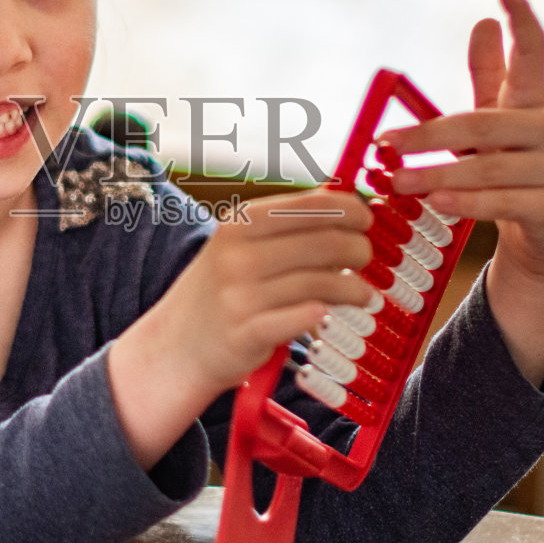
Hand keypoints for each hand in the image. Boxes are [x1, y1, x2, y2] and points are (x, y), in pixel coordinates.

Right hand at [108, 188, 374, 467]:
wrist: (176, 345)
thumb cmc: (220, 291)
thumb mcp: (240, 245)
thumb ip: (286, 222)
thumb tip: (342, 197)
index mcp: (240, 223)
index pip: (311, 206)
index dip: (350, 210)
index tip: (367, 219)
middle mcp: (239, 255)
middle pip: (324, 243)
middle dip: (358, 249)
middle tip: (367, 259)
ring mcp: (242, 295)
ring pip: (322, 283)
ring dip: (354, 288)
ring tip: (363, 294)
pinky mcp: (248, 333)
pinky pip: (305, 318)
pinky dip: (325, 314)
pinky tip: (332, 314)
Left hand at [381, 0, 543, 385]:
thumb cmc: (513, 179)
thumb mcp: (495, 131)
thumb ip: (490, 79)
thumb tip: (483, 22)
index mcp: (533, 107)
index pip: (534, 55)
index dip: (522, 20)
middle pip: (484, 125)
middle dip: (428, 136)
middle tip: (385, 145)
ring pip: (489, 168)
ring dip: (437, 177)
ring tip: (396, 183)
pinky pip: (506, 203)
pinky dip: (469, 203)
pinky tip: (437, 204)